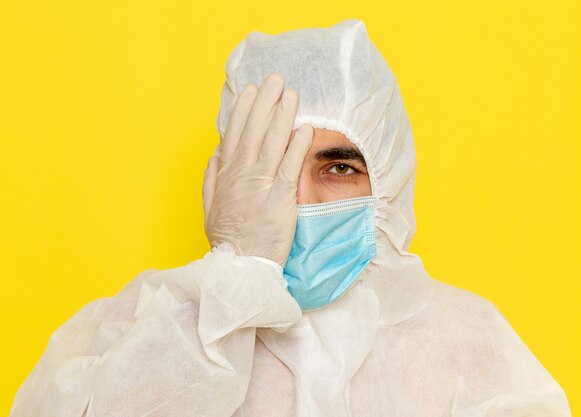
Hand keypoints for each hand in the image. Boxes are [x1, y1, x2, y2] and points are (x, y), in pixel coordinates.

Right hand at [202, 72, 312, 265]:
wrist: (239, 268)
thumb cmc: (228, 240)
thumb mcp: (210, 208)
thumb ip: (212, 178)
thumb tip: (216, 154)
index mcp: (226, 175)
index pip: (234, 134)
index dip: (244, 110)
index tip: (252, 91)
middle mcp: (242, 175)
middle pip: (254, 131)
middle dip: (265, 102)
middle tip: (276, 79)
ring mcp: (260, 186)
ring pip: (272, 143)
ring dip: (282, 116)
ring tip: (292, 95)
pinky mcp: (279, 200)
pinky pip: (289, 168)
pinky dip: (296, 147)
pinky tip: (304, 128)